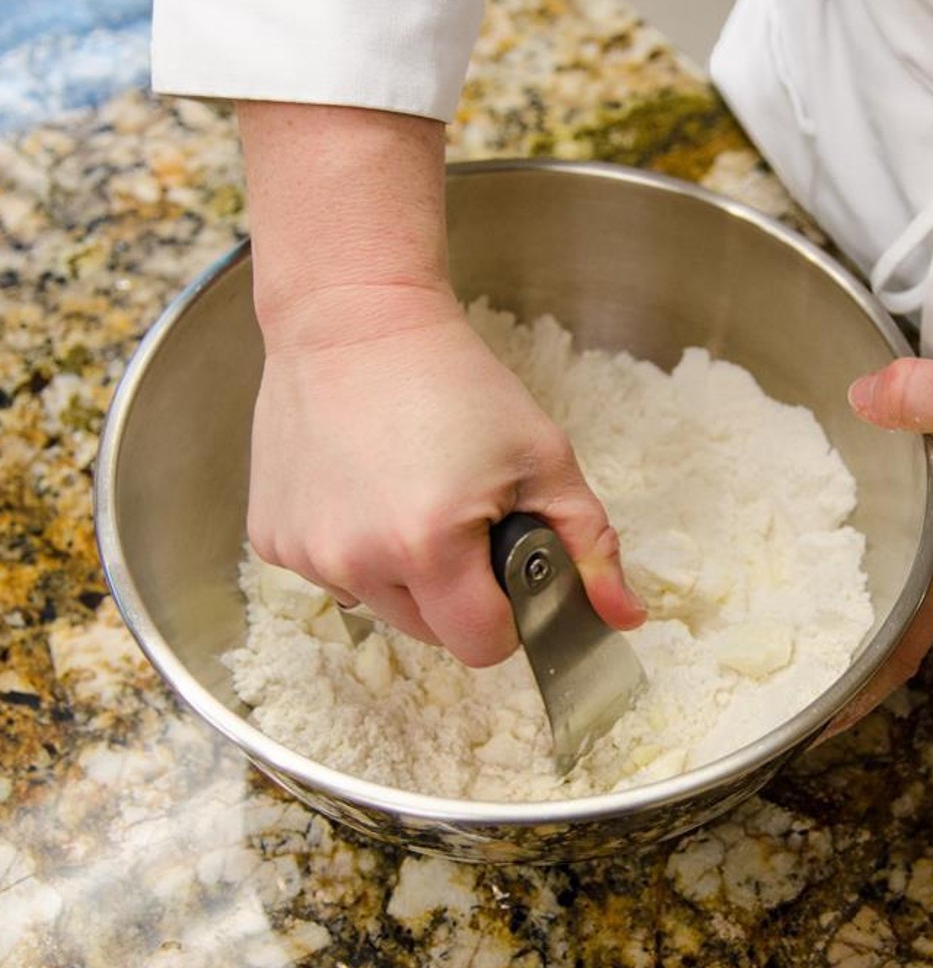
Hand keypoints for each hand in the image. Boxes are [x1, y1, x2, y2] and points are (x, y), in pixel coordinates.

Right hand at [247, 283, 645, 666]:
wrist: (354, 321)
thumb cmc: (457, 383)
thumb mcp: (545, 459)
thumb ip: (592, 547)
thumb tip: (625, 618)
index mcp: (429, 547)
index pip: (483, 647)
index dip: (509, 615)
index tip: (508, 565)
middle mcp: (356, 562)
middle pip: (432, 635)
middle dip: (460, 596)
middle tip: (462, 518)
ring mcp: (306, 555)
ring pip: (382, 611)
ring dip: (407, 577)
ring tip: (412, 499)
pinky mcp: (271, 539)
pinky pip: (335, 578)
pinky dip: (358, 553)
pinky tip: (366, 492)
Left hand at [820, 357, 932, 736]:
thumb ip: (924, 396)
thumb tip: (856, 399)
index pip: (898, 644)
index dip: (856, 690)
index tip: (811, 726)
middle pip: (888, 617)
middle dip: (837, 640)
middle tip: (771, 654)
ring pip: (902, 574)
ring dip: (858, 585)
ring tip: (791, 582)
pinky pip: (923, 536)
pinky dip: (891, 534)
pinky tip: (866, 505)